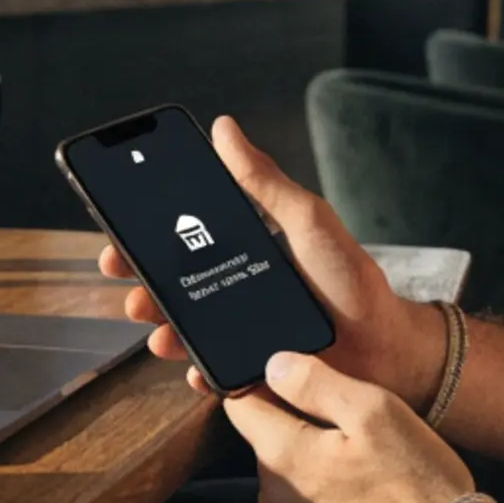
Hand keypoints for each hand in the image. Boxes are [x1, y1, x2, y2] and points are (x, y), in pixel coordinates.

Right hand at [98, 115, 445, 404]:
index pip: (183, 236)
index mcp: (243, 248)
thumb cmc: (352, 281)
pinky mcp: (248, 371)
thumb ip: (266, 181)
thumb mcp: (308, 222)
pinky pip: (211, 373)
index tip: (117, 226)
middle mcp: (233, 288)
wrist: (387, 348)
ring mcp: (237, 332)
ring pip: (180, 329)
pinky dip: (198, 374)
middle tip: (122, 274)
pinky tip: (196, 371)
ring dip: (159, 328)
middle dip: (138, 280)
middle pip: (170, 283)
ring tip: (156, 329)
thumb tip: (225, 128)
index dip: (145, 232)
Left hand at [224, 349, 474, 502]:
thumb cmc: (417, 480)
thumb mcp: (375, 410)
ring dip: (314, 466)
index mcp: (281, 456)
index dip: (263, 384)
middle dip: (299, 427)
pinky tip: (367, 502)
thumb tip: (272, 365)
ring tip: (366, 468)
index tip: (299, 381)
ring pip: (288, 479)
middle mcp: (272, 500)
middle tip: (354, 428)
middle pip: (268, 442)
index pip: (239, 404)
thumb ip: (314, 382)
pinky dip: (327, 502)